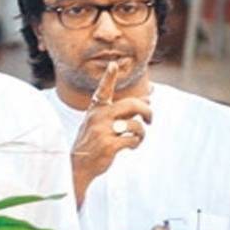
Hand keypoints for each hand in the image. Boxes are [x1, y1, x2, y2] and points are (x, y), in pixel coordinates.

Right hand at [71, 61, 151, 205]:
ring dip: (142, 133)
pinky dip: (136, 143)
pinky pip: (132, 139)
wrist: (78, 165)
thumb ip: (125, 111)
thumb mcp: (104, 123)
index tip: (114, 64)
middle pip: (131, 105)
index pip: (103, 90)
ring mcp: (103, 131)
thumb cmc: (94, 141)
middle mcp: (98, 117)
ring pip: (135, 124)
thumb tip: (149, 99)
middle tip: (151, 119)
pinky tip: (131, 146)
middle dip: (147, 111)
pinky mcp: (108, 145)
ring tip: (138, 138)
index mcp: (96, 109)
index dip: (109, 77)